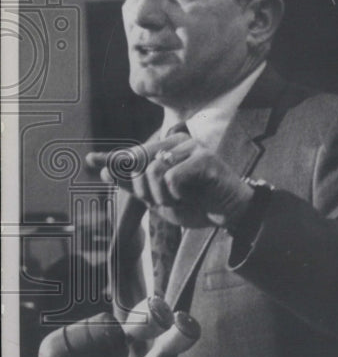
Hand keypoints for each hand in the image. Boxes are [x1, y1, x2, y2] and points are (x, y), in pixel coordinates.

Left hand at [86, 135, 252, 228]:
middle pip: (139, 163)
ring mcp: (192, 148)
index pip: (132, 154)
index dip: (112, 159)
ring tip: (178, 199)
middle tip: (163, 201)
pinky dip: (176, 193)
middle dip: (144, 190)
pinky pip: (172, 177)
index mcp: (165, 148)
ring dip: (161, 195)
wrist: (228, 214)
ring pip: (153, 170)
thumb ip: (133, 184)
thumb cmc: (196, 204)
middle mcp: (177, 142)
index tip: (90, 159)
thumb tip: (103, 171)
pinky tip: (190, 195)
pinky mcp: (205, 158)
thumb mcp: (158, 198)